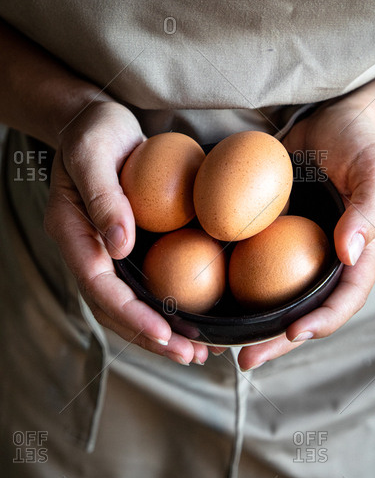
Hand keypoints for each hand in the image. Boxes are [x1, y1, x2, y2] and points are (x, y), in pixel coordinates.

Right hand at [45, 100, 208, 364]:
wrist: (96, 121)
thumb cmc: (95, 132)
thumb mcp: (95, 155)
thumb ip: (103, 198)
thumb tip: (120, 247)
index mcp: (72, 232)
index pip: (99, 286)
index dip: (131, 315)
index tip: (166, 334)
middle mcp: (88, 249)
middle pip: (113, 308)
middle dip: (149, 337)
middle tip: (191, 356)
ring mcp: (107, 250)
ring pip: (129, 303)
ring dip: (161, 331)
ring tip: (199, 351)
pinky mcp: (127, 245)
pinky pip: (144, 283)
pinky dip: (167, 305)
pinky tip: (197, 316)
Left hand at [236, 98, 374, 370]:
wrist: (329, 118)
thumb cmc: (359, 142)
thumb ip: (368, 210)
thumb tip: (347, 254)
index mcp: (356, 254)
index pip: (344, 298)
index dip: (323, 321)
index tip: (294, 332)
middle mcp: (323, 258)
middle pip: (303, 310)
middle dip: (277, 340)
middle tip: (245, 360)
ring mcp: (294, 247)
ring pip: (274, 295)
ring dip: (250, 324)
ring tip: (217, 344)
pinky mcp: (269, 232)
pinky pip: (251, 262)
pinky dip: (232, 282)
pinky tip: (205, 294)